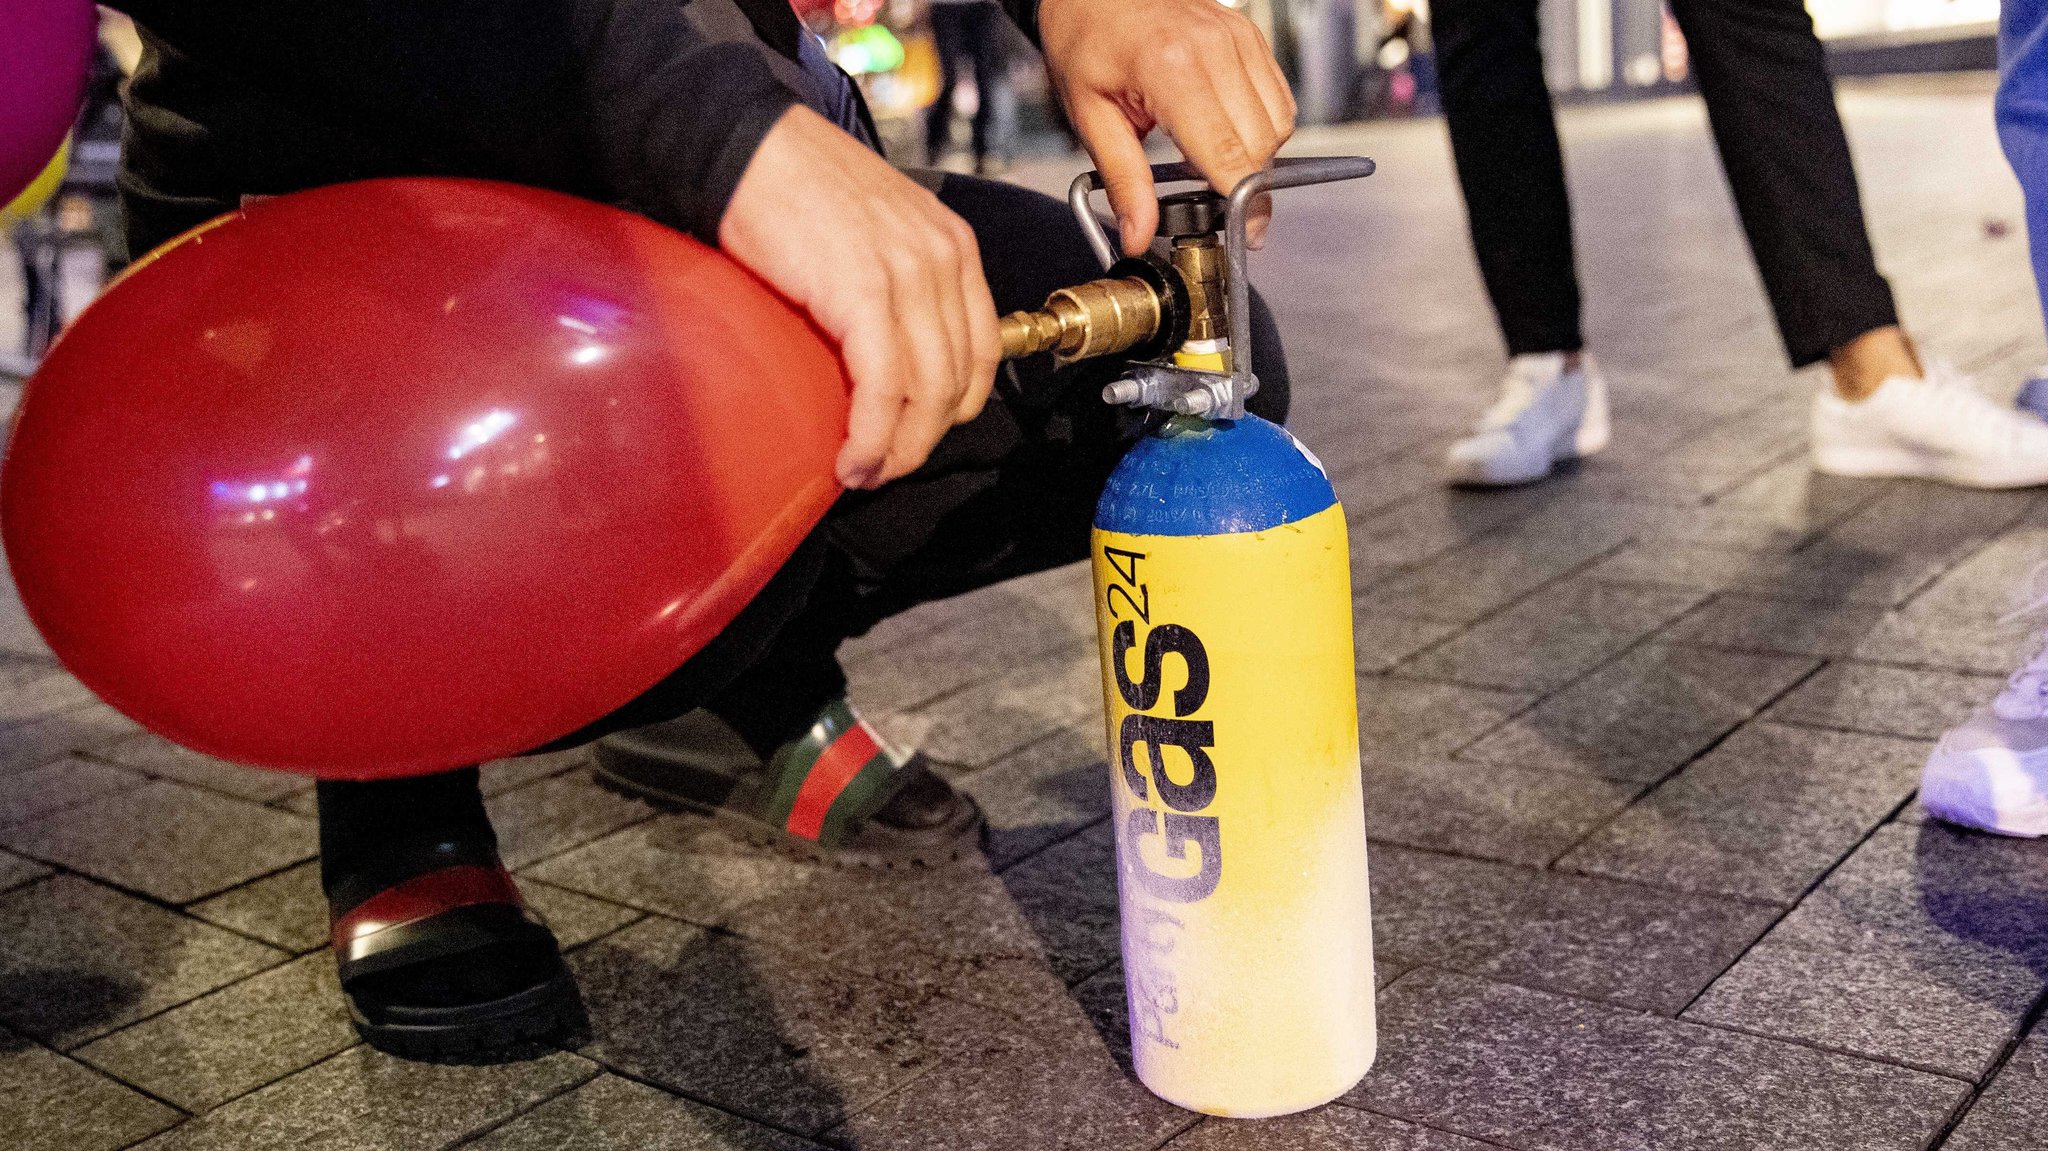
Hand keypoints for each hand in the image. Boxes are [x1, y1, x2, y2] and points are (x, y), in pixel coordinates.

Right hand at [719, 107, 1000, 488]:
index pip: (981, 350)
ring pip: (928, 394)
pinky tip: (851, 458)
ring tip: (864, 473)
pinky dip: (872, 437)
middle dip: (924, 441)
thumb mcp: (873, 227)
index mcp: (951, 245)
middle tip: (885, 469)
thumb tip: (879, 351)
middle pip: (959, 382)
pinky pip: (884, 388)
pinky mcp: (863, 294)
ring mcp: (908, 276)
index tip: (917, 436)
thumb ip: (893, 281)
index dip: (954, 408)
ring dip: (898, 451)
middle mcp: (942, 260)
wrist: (745, 144)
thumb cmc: (792, 184)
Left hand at [1040, 0, 1295, 255]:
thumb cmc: (1085, 40)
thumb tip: (1138, 236)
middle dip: (1246, 184)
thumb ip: (1124, 182)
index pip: (1230, 155)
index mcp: (1172, 70)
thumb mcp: (1090, 117)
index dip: (1242, 203)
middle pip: (1262, 145)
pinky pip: (1278, 98)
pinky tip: (1223, 130)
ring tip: (1209, 159)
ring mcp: (1238, 38)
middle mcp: (1215, 49)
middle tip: (1214, 203)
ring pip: (1278, 124)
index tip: (1243, 235)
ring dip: (1255, 155)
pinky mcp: (1249, 36)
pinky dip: (1261, 126)